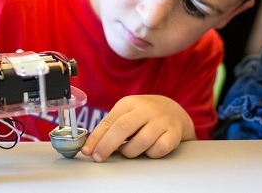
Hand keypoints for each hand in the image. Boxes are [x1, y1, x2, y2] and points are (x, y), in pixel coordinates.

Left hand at [81, 95, 195, 161]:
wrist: (173, 110)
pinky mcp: (174, 133)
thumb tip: (91, 146)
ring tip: (128, 150)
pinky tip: (148, 149)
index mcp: (128, 103)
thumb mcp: (125, 113)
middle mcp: (145, 109)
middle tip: (99, 157)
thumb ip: (110, 128)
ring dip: (130, 151)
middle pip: (123, 128)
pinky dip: (150, 154)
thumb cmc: (143, 115)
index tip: (87, 151)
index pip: (108, 121)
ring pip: (141, 141)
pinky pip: (159, 149)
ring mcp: (161, 121)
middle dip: (108, 145)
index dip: (96, 138)